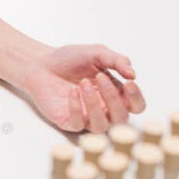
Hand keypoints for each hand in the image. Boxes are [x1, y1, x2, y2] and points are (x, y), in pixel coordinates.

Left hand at [23, 45, 145, 132]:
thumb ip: (117, 60)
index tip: (129, 83)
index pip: (136, 106)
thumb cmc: (69, 59)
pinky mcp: (68, 121)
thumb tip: (133, 74)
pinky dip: (76, 108)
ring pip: (101, 126)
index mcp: (115, 94)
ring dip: (95, 104)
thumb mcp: (97, 53)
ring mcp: (86, 117)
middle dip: (113, 98)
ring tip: (83, 83)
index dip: (137, 98)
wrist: (41, 63)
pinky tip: (71, 92)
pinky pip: (77, 125)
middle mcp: (103, 109)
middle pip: (121, 118)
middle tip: (101, 77)